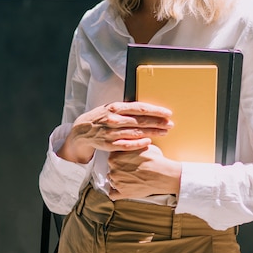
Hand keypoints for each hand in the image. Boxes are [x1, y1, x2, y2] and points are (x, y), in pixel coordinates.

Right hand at [57, 102, 172, 163]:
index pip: (139, 108)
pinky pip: (126, 145)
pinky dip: (138, 143)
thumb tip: (146, 109)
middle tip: (170, 124)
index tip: (167, 113)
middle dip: (158, 122)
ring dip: (152, 132)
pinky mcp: (109, 144)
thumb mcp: (112, 108)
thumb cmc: (101, 117)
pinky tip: (148, 142)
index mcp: (116, 107)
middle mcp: (114, 119)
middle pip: (140, 120)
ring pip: (136, 132)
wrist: (82, 130)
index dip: (155, 111)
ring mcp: (111, 132)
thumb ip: (127, 109)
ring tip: (165, 132)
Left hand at [107, 144, 181, 199]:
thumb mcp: (140, 145)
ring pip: (112, 180)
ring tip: (130, 177)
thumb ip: (129, 146)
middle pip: (112, 168)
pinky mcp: (122, 193)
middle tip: (130, 168)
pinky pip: (112, 194)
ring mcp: (117, 182)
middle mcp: (113, 169)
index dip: (120, 158)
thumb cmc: (154, 159)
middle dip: (119, 168)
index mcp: (115, 156)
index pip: (112, 157)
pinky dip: (116, 191)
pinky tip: (123, 187)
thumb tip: (128, 144)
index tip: (126, 160)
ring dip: (118, 179)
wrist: (162, 174)